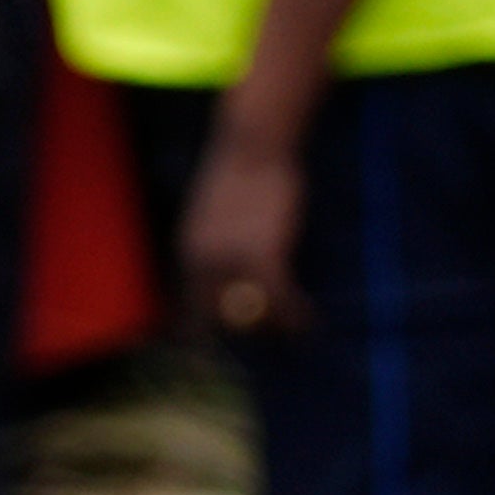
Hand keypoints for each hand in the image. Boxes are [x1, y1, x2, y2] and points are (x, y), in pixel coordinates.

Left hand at [173, 120, 307, 339]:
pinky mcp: (262, 254)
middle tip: (276, 334)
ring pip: (251, 315)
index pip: (186, 307)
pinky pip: (278, 299)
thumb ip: (216, 242)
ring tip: (297, 330)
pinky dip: (294, 314)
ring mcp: (229, 261)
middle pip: (217, 319)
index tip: (218, 349)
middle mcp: (201, 263)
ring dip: (277, 327)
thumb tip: (228, 263)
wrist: (252, 144)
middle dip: (247, 333)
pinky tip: (308, 320)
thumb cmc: (242, 172)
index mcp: (187, 253)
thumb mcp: (217, 212)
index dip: (202, 333)